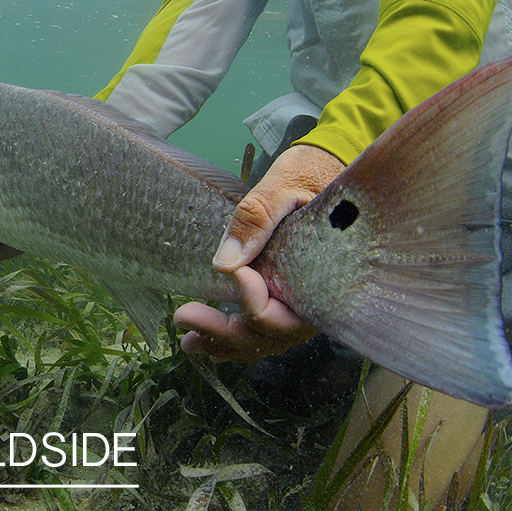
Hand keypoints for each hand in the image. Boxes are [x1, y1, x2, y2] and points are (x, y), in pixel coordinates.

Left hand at [174, 144, 344, 360]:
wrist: (327, 167)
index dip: (257, 303)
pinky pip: (264, 326)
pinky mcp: (286, 294)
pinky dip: (235, 337)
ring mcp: (302, 299)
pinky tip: (205, 341)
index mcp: (325, 272)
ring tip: (187, 339)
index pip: (289, 312)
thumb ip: (257, 218)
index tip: (235, 272)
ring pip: (266, 337)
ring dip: (226, 342)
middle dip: (227, 334)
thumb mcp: (284, 185)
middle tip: (184, 316)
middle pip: (273, 333)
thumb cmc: (312, 172)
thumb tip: (224, 262)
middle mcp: (317, 295)